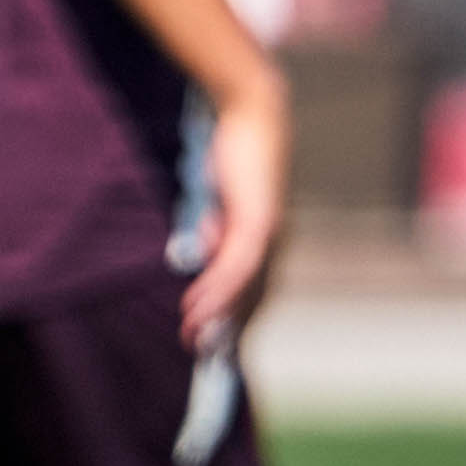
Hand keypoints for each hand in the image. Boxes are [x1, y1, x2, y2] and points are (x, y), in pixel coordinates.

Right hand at [182, 85, 288, 352]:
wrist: (251, 113)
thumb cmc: (235, 151)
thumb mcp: (220, 198)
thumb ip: (215, 227)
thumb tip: (206, 252)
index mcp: (264, 234)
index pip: (249, 284)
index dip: (230, 314)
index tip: (212, 338)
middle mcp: (272, 238)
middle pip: (249, 294)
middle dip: (225, 326)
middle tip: (202, 352)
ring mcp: (266, 230)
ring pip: (241, 286)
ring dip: (216, 314)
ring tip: (194, 337)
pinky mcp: (256, 220)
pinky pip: (235, 265)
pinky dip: (215, 289)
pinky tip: (198, 307)